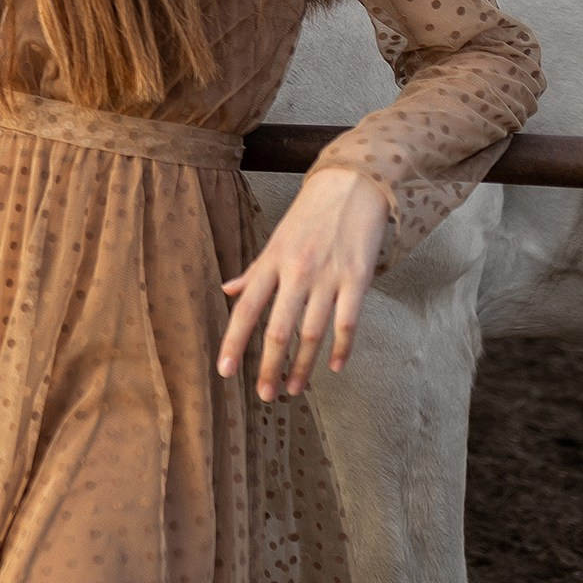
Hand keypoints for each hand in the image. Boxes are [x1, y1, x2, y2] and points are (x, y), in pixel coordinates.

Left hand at [218, 166, 389, 400]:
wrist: (351, 188)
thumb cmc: (308, 217)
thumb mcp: (274, 241)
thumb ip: (254, 271)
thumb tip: (227, 291)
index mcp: (270, 263)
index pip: (246, 310)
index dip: (234, 343)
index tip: (225, 372)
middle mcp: (295, 272)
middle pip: (278, 330)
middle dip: (269, 366)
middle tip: (264, 395)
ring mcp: (327, 277)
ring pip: (311, 333)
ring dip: (303, 366)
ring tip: (294, 390)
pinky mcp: (357, 279)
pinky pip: (348, 322)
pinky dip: (342, 348)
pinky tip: (336, 367)